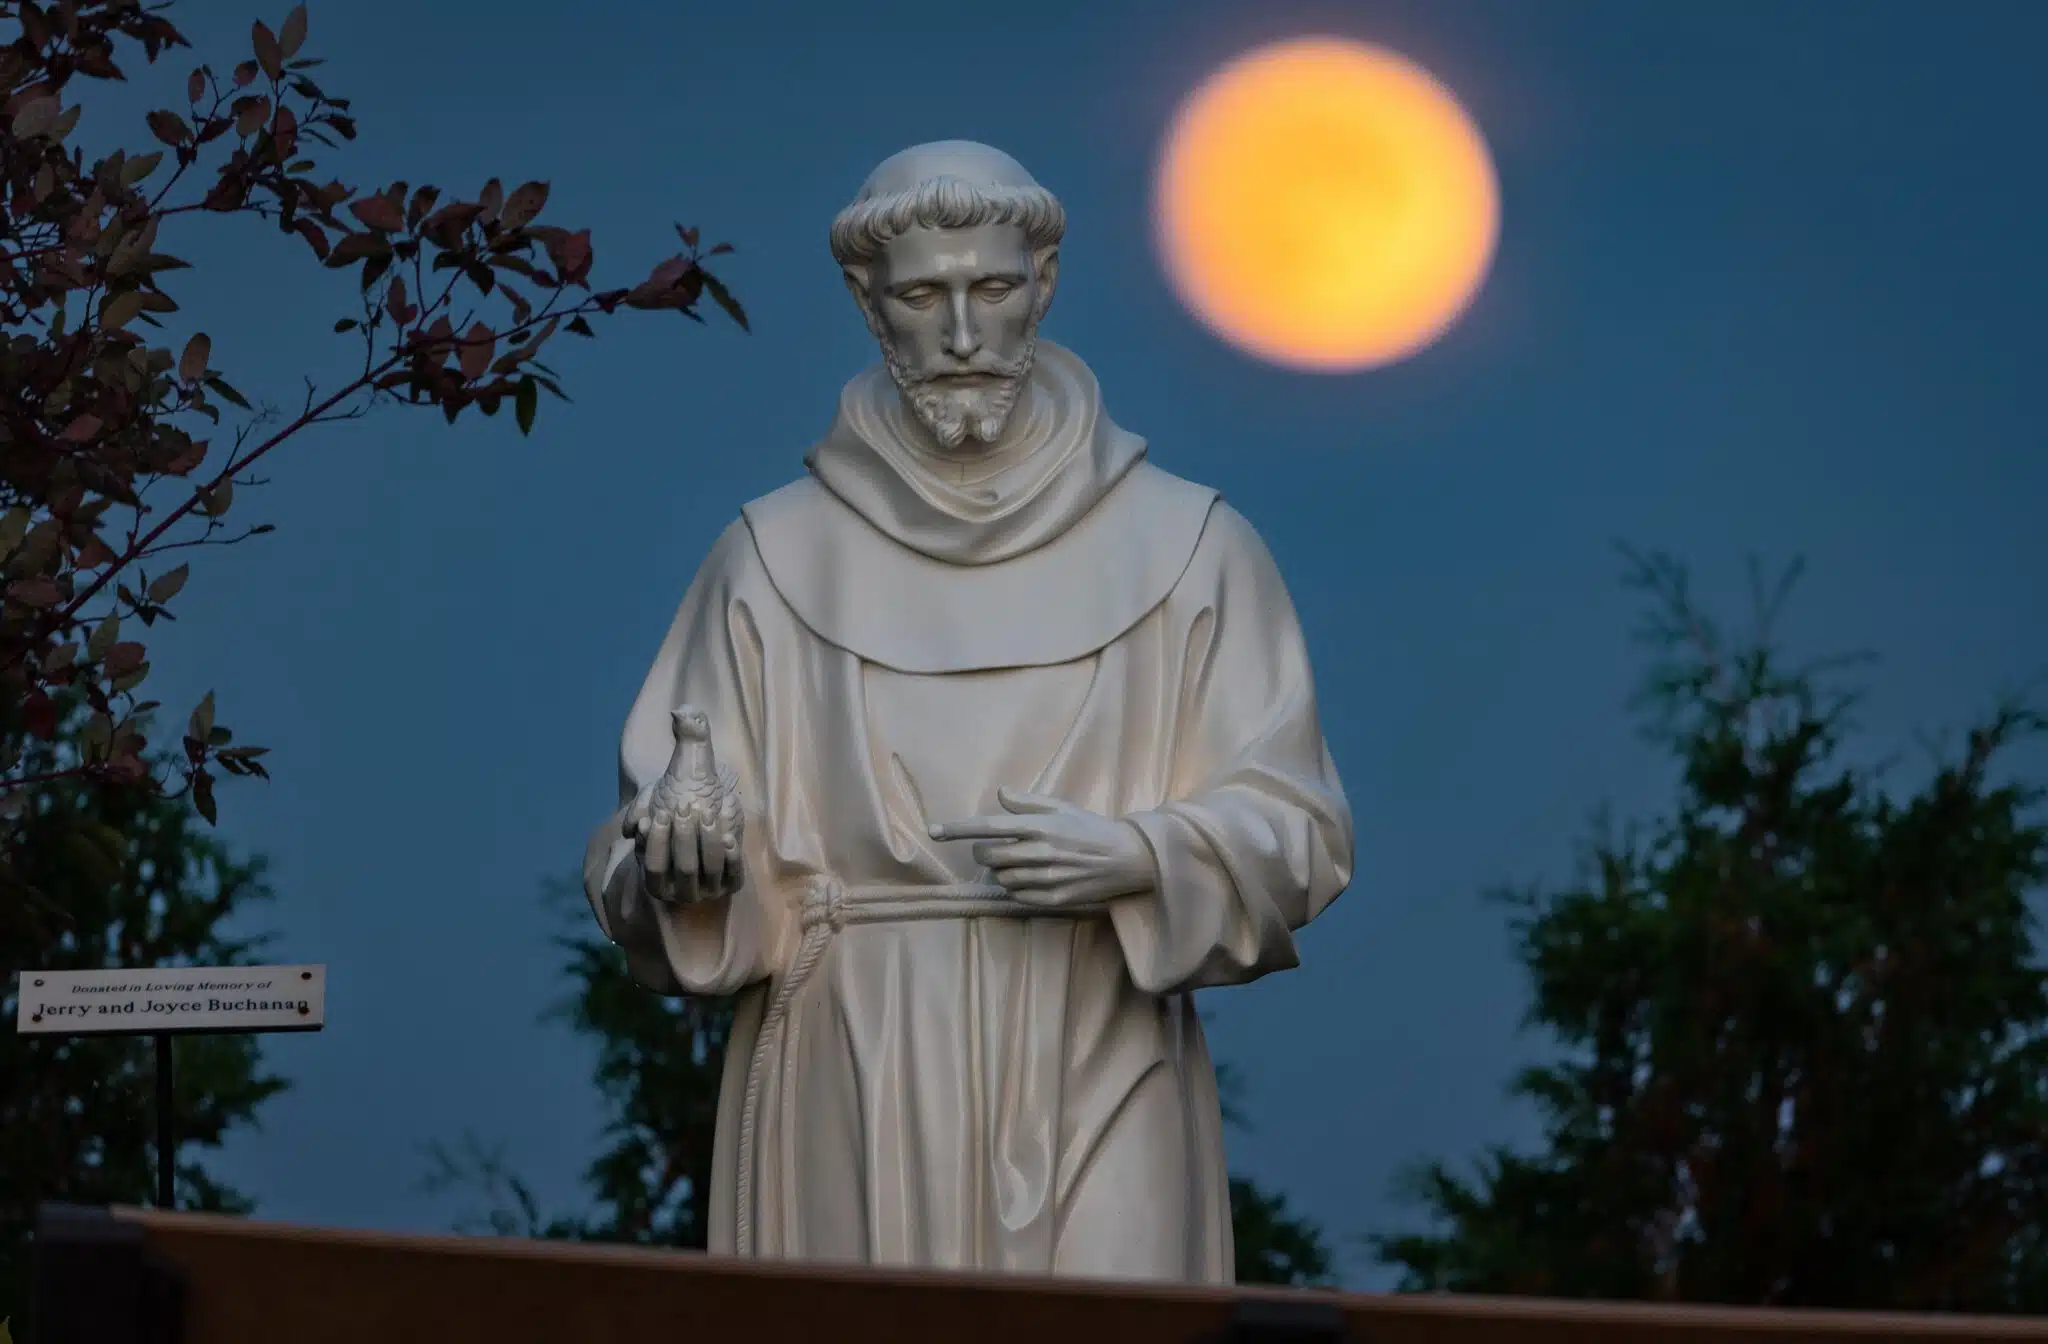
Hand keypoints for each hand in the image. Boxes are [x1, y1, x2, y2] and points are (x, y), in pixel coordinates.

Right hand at [621, 705, 744, 906]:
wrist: (719, 804)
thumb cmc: (695, 784)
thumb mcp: (690, 758)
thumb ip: (688, 734)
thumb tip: (684, 712)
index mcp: (654, 853)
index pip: (649, 863)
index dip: (654, 840)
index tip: (663, 812)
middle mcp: (675, 875)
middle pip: (676, 868)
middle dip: (683, 838)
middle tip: (690, 809)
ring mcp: (702, 883)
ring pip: (702, 875)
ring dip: (708, 848)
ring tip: (713, 817)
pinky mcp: (728, 884)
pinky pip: (730, 878)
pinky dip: (731, 859)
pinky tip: (732, 836)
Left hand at [928, 788, 1156, 907]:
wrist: (1128, 859)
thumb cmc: (1091, 829)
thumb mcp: (1061, 808)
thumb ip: (1028, 803)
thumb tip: (1000, 794)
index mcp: (1040, 825)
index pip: (989, 826)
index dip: (958, 828)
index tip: (934, 830)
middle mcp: (1041, 851)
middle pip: (988, 856)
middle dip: (982, 852)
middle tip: (992, 848)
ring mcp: (1047, 877)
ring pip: (1001, 877)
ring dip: (1001, 870)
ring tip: (1021, 861)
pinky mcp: (1054, 897)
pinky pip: (1017, 895)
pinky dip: (1016, 886)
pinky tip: (1030, 877)